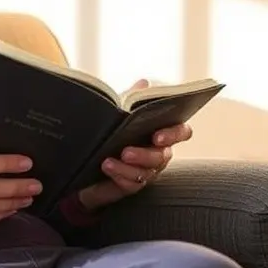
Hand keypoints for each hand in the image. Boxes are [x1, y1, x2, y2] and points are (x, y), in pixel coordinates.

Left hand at [77, 79, 192, 212]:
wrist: (87, 157)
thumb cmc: (109, 131)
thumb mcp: (118, 112)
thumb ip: (132, 99)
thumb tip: (144, 83)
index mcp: (161, 132)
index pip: (180, 132)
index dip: (174, 134)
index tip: (157, 135)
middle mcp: (159, 153)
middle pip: (162, 156)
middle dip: (144, 154)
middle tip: (126, 151)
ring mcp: (147, 171)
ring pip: (146, 172)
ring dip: (128, 167)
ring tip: (109, 161)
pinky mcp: (132, 184)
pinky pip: (132, 183)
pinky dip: (119, 175)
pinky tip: (107, 167)